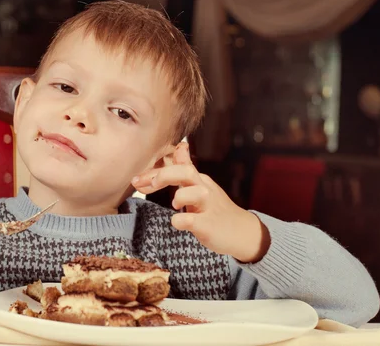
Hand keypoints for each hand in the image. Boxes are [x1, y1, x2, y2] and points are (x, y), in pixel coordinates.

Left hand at [132, 143, 269, 262]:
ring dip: (180, 196)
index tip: (136, 179)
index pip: (177, 166)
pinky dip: (181, 221)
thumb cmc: (215, 210)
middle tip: (145, 184)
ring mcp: (208, 206)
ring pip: (195, 193)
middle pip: (186, 172)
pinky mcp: (209, 225)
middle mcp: (204, 189)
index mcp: (198, 180)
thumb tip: (179, 147)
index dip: (154, 171)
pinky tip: (177, 223)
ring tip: (173, 204)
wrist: (243, 233)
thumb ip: (187, 169)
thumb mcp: (201, 186)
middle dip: (163, 175)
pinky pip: (193, 220)